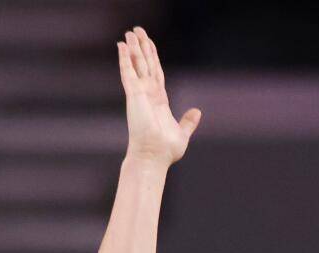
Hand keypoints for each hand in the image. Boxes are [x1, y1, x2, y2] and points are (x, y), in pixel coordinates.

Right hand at [118, 27, 199, 166]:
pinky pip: (128, 72)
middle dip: (142, 47)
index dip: (153, 58)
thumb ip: (188, 121)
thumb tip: (197, 112)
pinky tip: (121, 46)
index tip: (148, 45)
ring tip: (129, 32)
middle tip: (137, 30)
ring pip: (137, 64)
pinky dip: (124, 58)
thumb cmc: (165, 150)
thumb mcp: (182, 133)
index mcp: (159, 101)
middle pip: (146, 64)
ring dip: (133, 48)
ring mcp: (140, 93)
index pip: (156, 73)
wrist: (153, 157)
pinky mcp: (134, 95)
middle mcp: (148, 94)